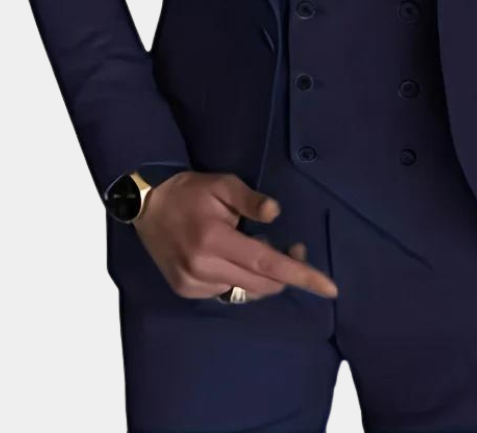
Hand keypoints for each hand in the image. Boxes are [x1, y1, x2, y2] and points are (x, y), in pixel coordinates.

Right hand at [133, 171, 337, 301]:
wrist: (147, 204)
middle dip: (287, 272)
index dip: (301, 275)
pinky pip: (227, 292)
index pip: (267, 264)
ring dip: (263, 276)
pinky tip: (236, 257)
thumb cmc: (191, 191)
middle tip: (294, 246)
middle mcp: (202, 268)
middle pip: (261, 284)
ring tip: (261, 246)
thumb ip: (251, 200)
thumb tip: (275, 214)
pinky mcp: (185, 290)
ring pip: (245, 292)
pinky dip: (241, 279)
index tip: (330, 288)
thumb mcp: (223, 184)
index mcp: (214, 240)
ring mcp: (192, 283)